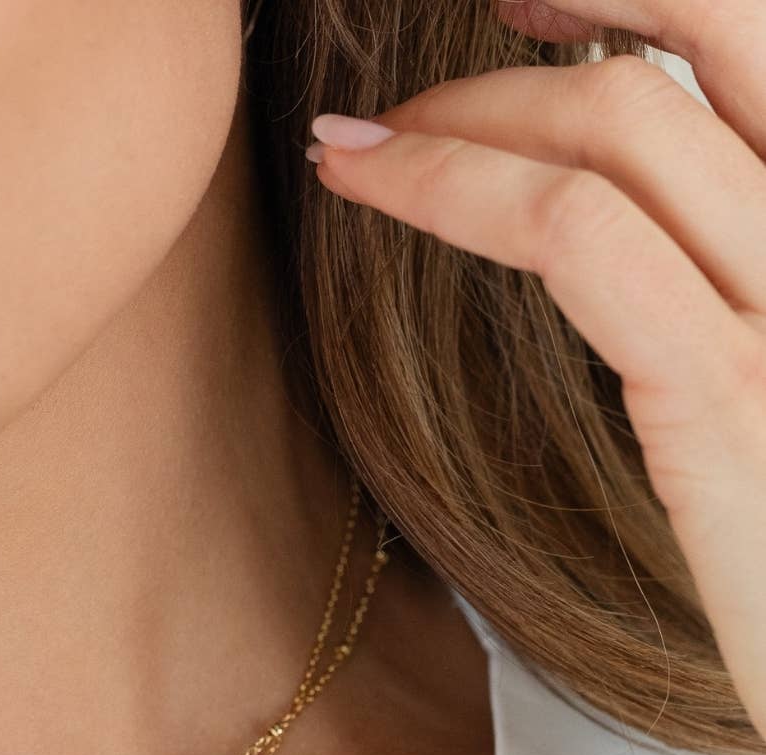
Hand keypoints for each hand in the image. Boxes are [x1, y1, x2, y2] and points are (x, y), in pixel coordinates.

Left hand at [304, 0, 765, 742]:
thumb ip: (717, 302)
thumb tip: (617, 243)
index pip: (760, 42)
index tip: (521, 9)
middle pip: (708, 35)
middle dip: (543, 28)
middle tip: (406, 89)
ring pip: (621, 126)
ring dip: (460, 117)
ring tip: (350, 148)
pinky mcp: (733, 395)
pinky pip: (579, 241)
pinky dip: (454, 193)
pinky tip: (376, 190)